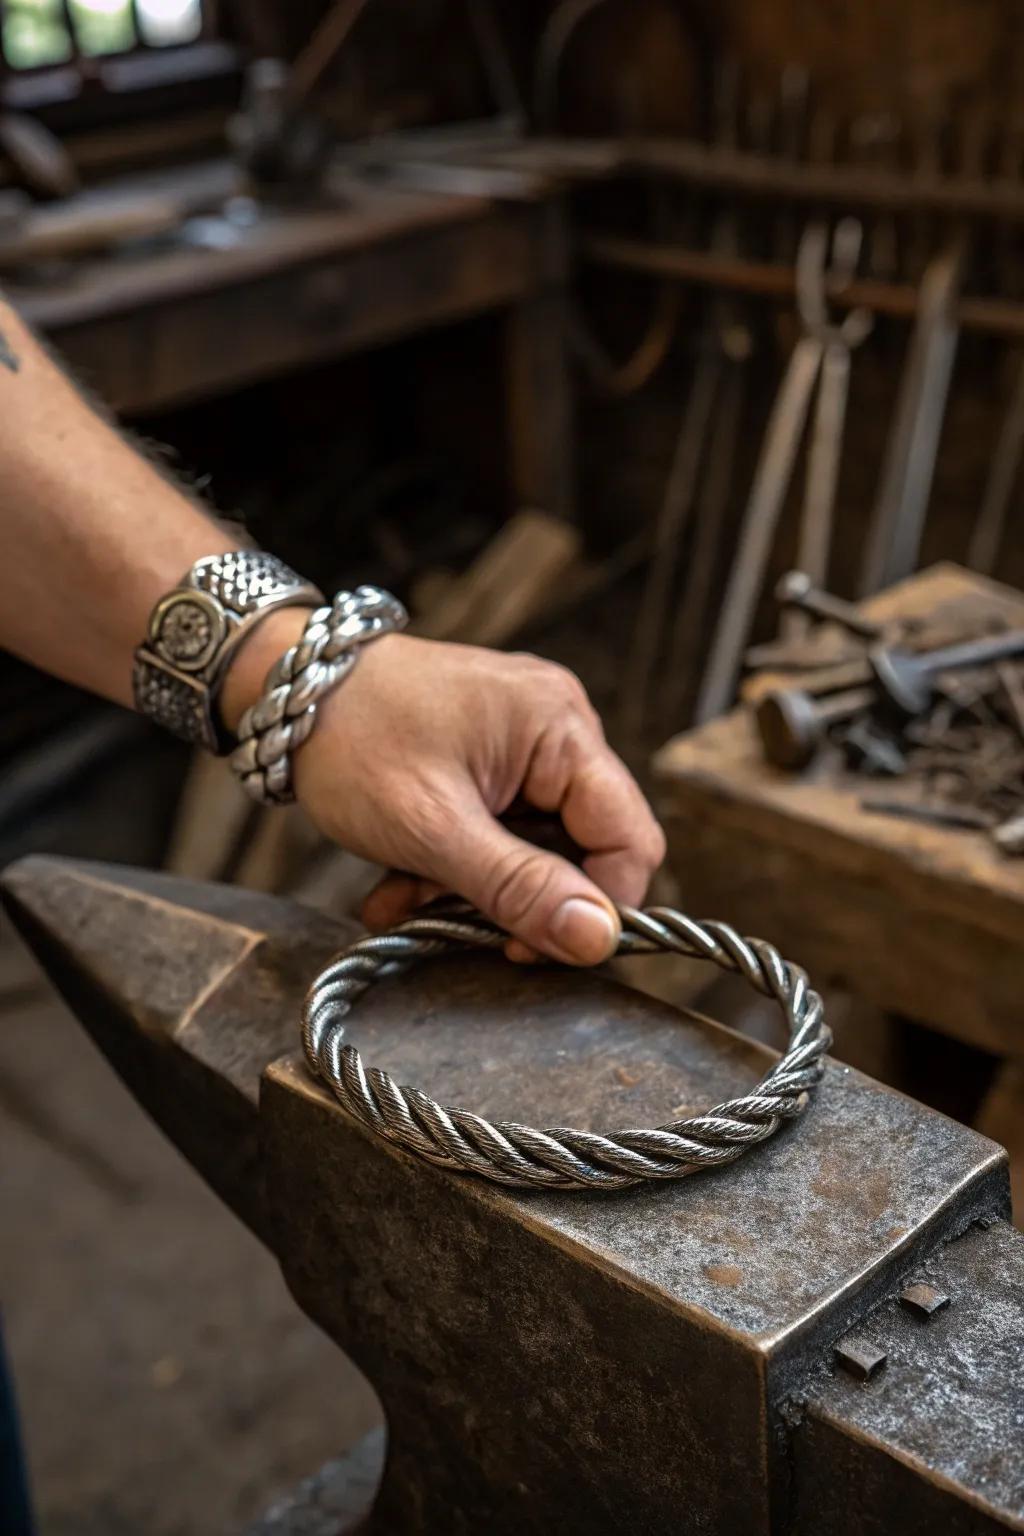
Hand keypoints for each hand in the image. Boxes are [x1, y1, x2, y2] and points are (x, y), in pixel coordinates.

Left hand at [225, 622, 664, 963]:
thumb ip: (519, 886)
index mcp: (560, 727)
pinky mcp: (493, 754)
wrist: (285, 691)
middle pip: (581, 847)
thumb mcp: (433, 828)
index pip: (629, 838)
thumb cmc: (352, 739)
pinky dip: (458, 861)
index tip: (529, 946)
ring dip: (474, 885)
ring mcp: (524, 738)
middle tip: (449, 919)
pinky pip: (501, 827)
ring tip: (405, 894)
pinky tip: (402, 879)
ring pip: (534, 846)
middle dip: (516, 896)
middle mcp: (558, 724)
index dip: (596, 905)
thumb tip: (597, 939)